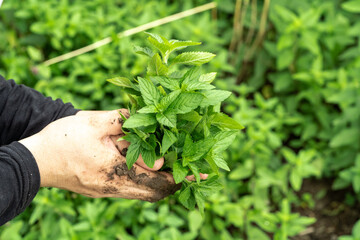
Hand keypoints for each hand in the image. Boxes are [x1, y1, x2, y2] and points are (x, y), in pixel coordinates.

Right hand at [20, 110, 180, 201]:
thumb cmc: (63, 140)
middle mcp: (114, 187)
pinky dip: (147, 181)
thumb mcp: (93, 122)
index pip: (156, 180)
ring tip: (178, 168)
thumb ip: (123, 120)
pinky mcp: (104, 189)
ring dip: (163, 182)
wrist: (37, 160)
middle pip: (154, 192)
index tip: (199, 173)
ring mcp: (108, 191)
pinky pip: (132, 190)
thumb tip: (147, 118)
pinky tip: (152, 167)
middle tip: (195, 172)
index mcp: (114, 171)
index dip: (179, 177)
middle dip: (176, 182)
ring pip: (144, 193)